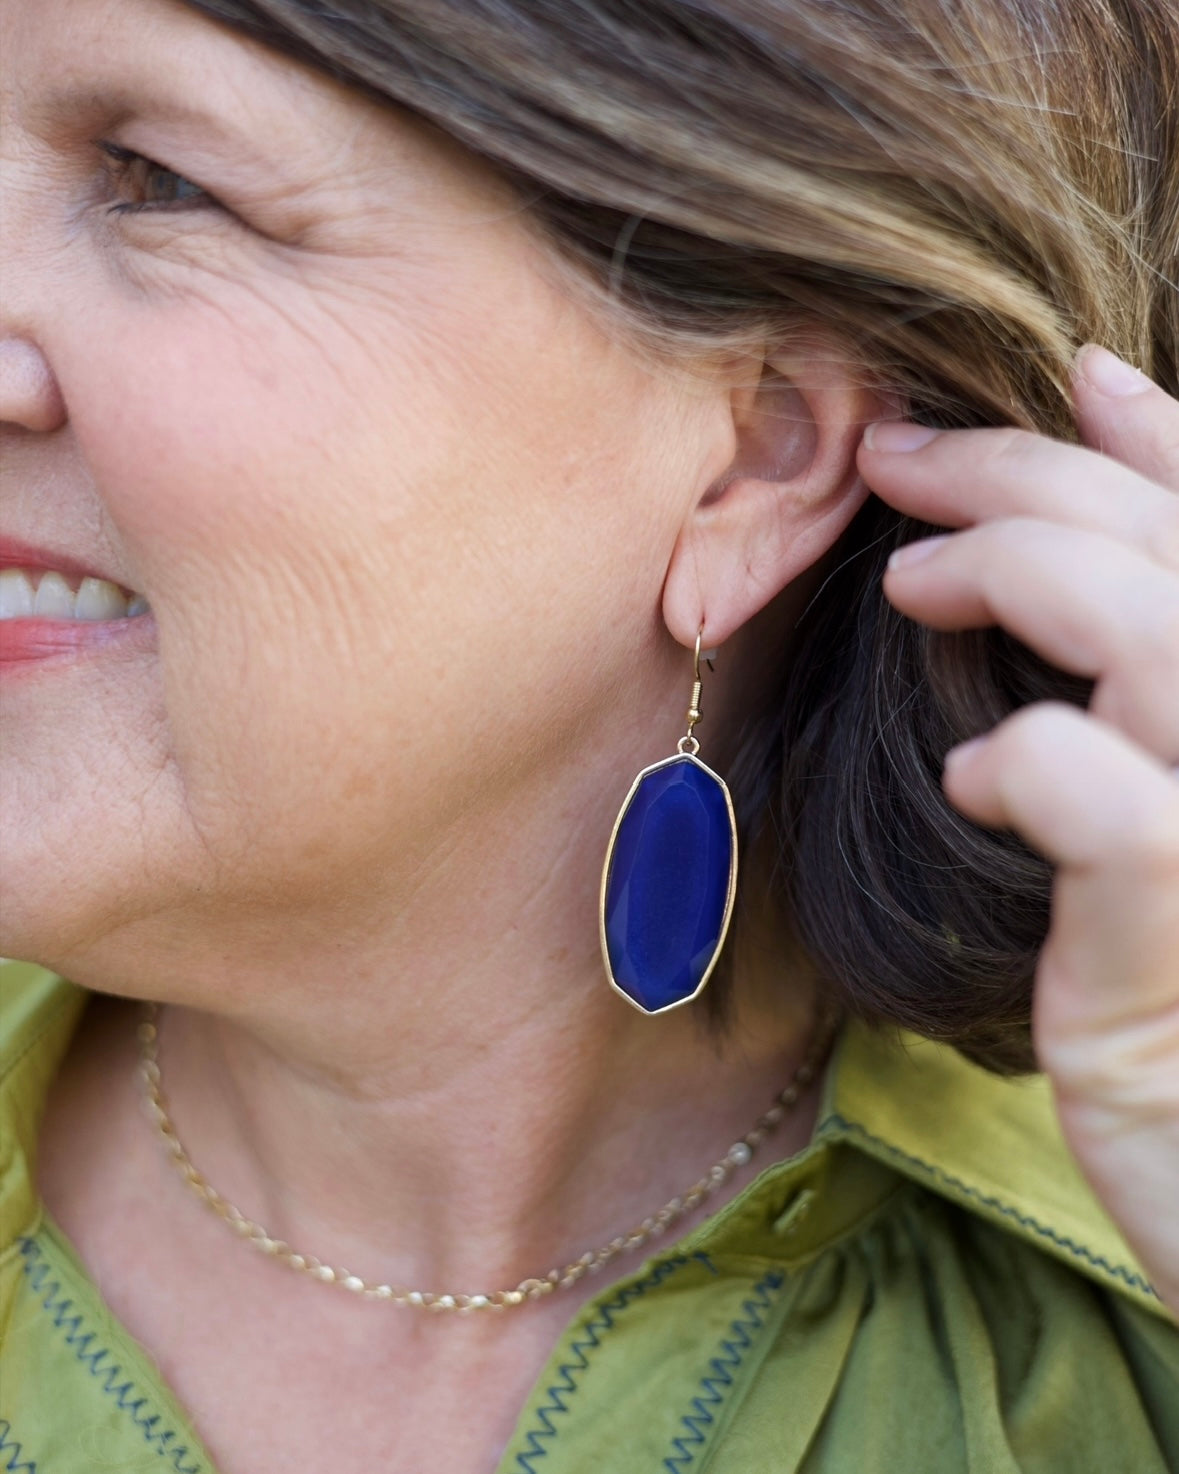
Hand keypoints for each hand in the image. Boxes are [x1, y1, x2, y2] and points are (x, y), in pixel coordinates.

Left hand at [856, 345, 1178, 1316]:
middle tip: (899, 460)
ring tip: (914, 579)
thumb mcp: (1152, 816)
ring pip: (1160, 643)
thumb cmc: (1168, 992)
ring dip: (1020, 573)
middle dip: (1027, 474)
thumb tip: (1099, 475)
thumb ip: (1139, 658)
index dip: (1159, 437)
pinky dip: (1032, 763)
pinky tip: (974, 776)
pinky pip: (1122, 816)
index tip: (1059, 376)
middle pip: (1172, 560)